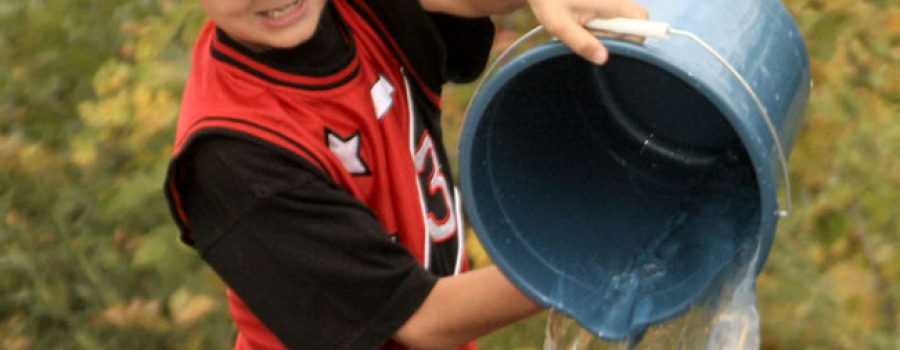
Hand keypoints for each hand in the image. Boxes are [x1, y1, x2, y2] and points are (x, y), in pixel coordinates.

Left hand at [526, 0, 647, 63]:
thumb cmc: (548, 2)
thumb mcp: (560, 27)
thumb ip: (582, 43)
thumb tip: (603, 59)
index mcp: (611, 2)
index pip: (642, 18)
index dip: (636, 34)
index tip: (615, 45)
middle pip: (631, 22)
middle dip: (615, 36)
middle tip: (591, 38)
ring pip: (619, 20)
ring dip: (605, 32)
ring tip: (581, 29)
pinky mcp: (601, 1)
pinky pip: (609, 16)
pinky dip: (598, 25)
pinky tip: (581, 24)